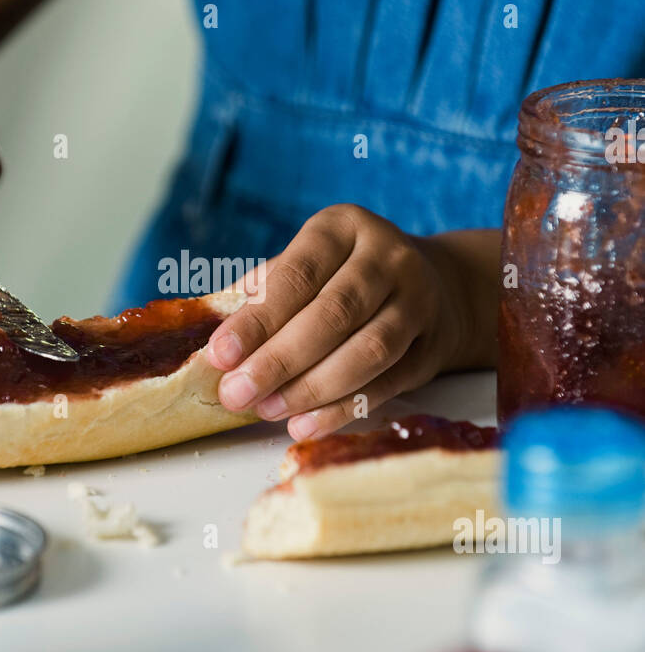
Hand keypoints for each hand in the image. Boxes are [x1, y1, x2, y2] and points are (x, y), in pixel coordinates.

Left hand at [206, 204, 493, 439]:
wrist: (435, 285)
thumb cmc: (341, 277)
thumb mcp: (304, 265)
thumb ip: (261, 295)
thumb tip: (216, 343)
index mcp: (344, 227)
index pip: (297, 275)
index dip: (257, 319)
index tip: (219, 354)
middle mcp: (389, 257)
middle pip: (334, 313)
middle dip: (280, 359)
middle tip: (237, 393)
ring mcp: (419, 301)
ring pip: (368, 350)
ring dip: (313, 387)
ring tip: (267, 410)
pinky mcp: (432, 346)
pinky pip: (388, 383)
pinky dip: (344, 408)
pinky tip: (305, 424)